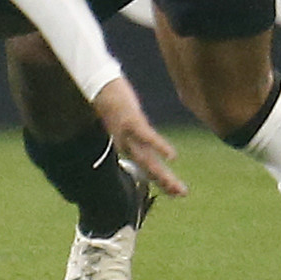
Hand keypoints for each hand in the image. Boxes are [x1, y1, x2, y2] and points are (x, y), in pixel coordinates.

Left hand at [91, 78, 185, 197]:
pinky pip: (147, 136)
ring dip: (163, 175)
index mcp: (128, 145)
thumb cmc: (114, 101)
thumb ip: (134, 133)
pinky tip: (173, 156)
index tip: (175, 192)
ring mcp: (128, 134)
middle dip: (166, 183)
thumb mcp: (124, 120)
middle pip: (148, 168)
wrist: (98, 85)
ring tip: (177, 186)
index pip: (146, 168)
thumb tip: (144, 141)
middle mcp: (127, 144)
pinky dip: (160, 146)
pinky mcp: (130, 120)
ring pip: (147, 159)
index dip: (160, 181)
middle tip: (182, 194)